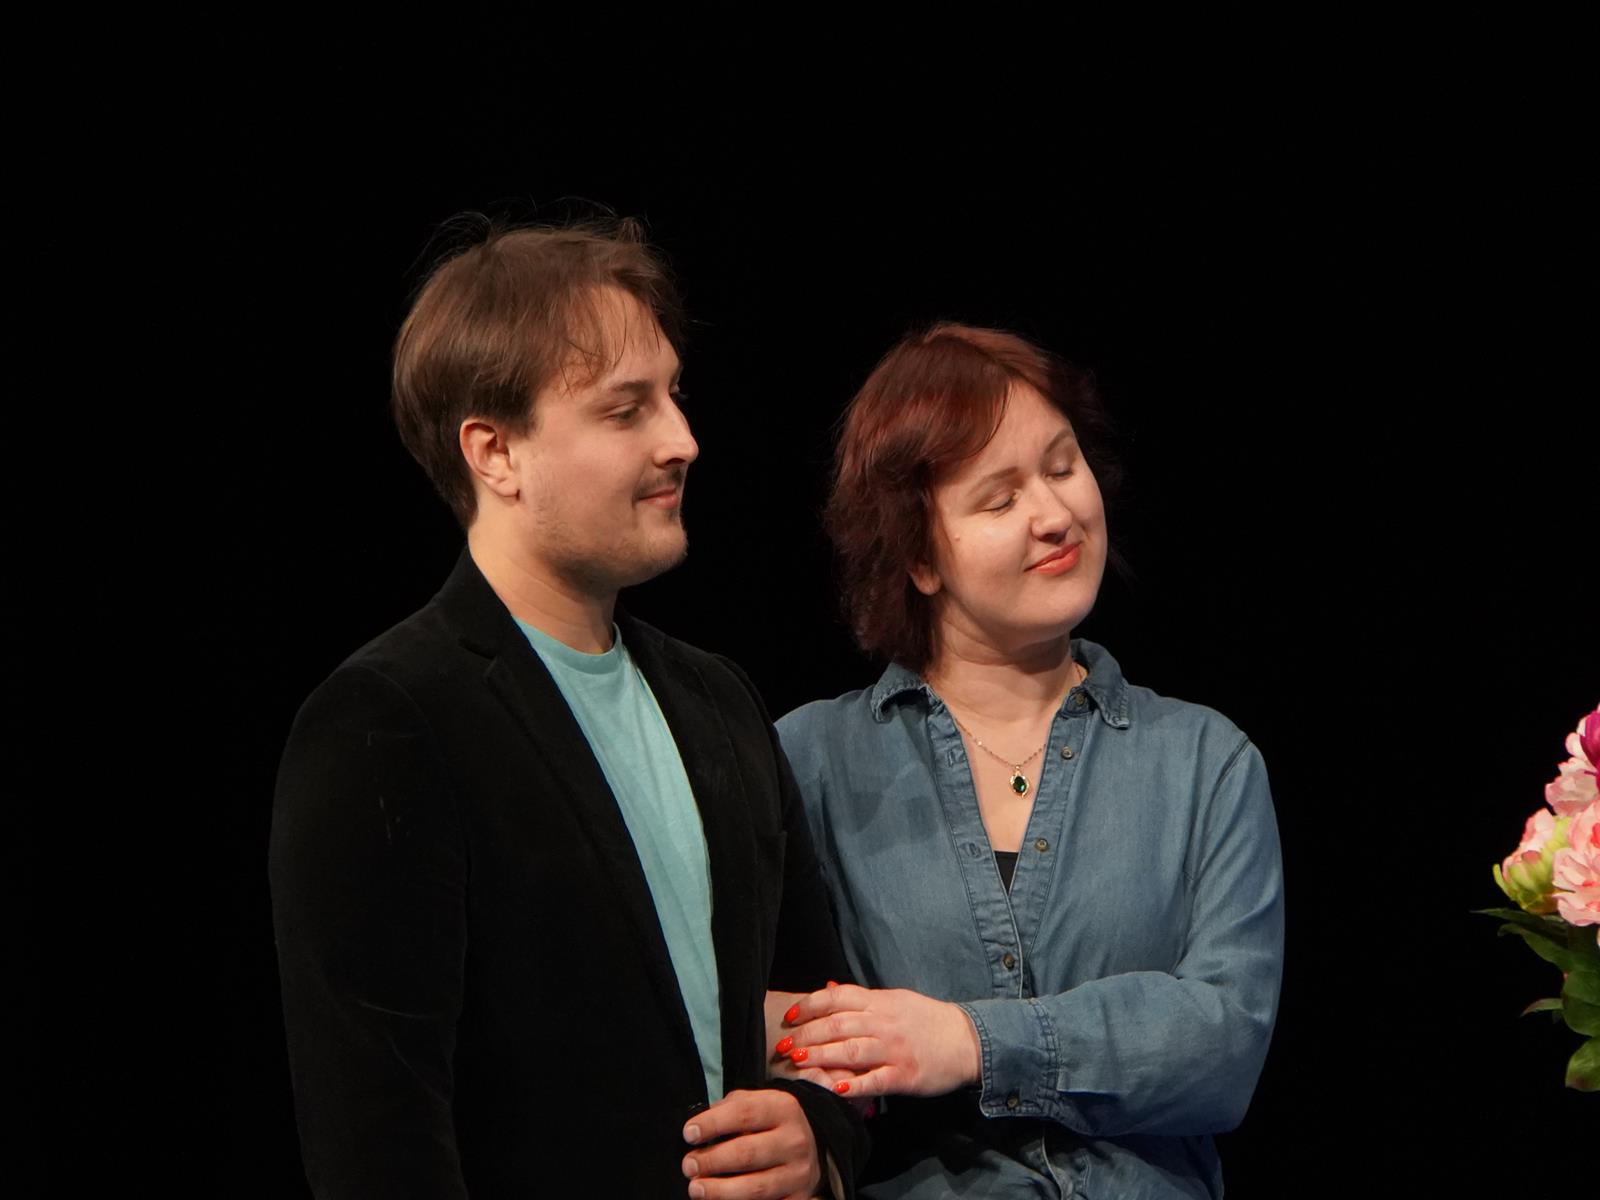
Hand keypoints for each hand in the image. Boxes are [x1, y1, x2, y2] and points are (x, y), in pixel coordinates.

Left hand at [681, 1088, 820, 1199]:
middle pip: (747, 1153)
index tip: (689, 1134)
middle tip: (689, 1166)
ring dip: (720, 1191)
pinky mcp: (799, 1199)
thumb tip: (699, 1128)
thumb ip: (729, 1108)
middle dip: (712, 1161)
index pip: (744, 1113)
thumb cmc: (771, 1124)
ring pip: (756, 1187)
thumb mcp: (757, 1102)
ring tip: (697, 1189)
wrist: (811, 1146)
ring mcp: (798, 1173)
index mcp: (783, 1109)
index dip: (712, 1124)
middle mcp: (794, 1141)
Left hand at [780, 982, 981, 1099]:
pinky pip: (876, 1079)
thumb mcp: (894, 1000)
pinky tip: (836, 1089)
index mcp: (879, 1002)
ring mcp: (894, 1050)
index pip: (836, 998)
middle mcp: (883, 1023)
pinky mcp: (905, 1075)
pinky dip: (855, 1085)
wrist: (967, 1040)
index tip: (790, 1018)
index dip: (809, 1006)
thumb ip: (862, 999)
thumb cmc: (926, 1020)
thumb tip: (828, 988)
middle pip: (837, 1026)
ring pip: (851, 1051)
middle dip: (806, 1036)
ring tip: (797, 1064)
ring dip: (820, 1057)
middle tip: (783, 1047)